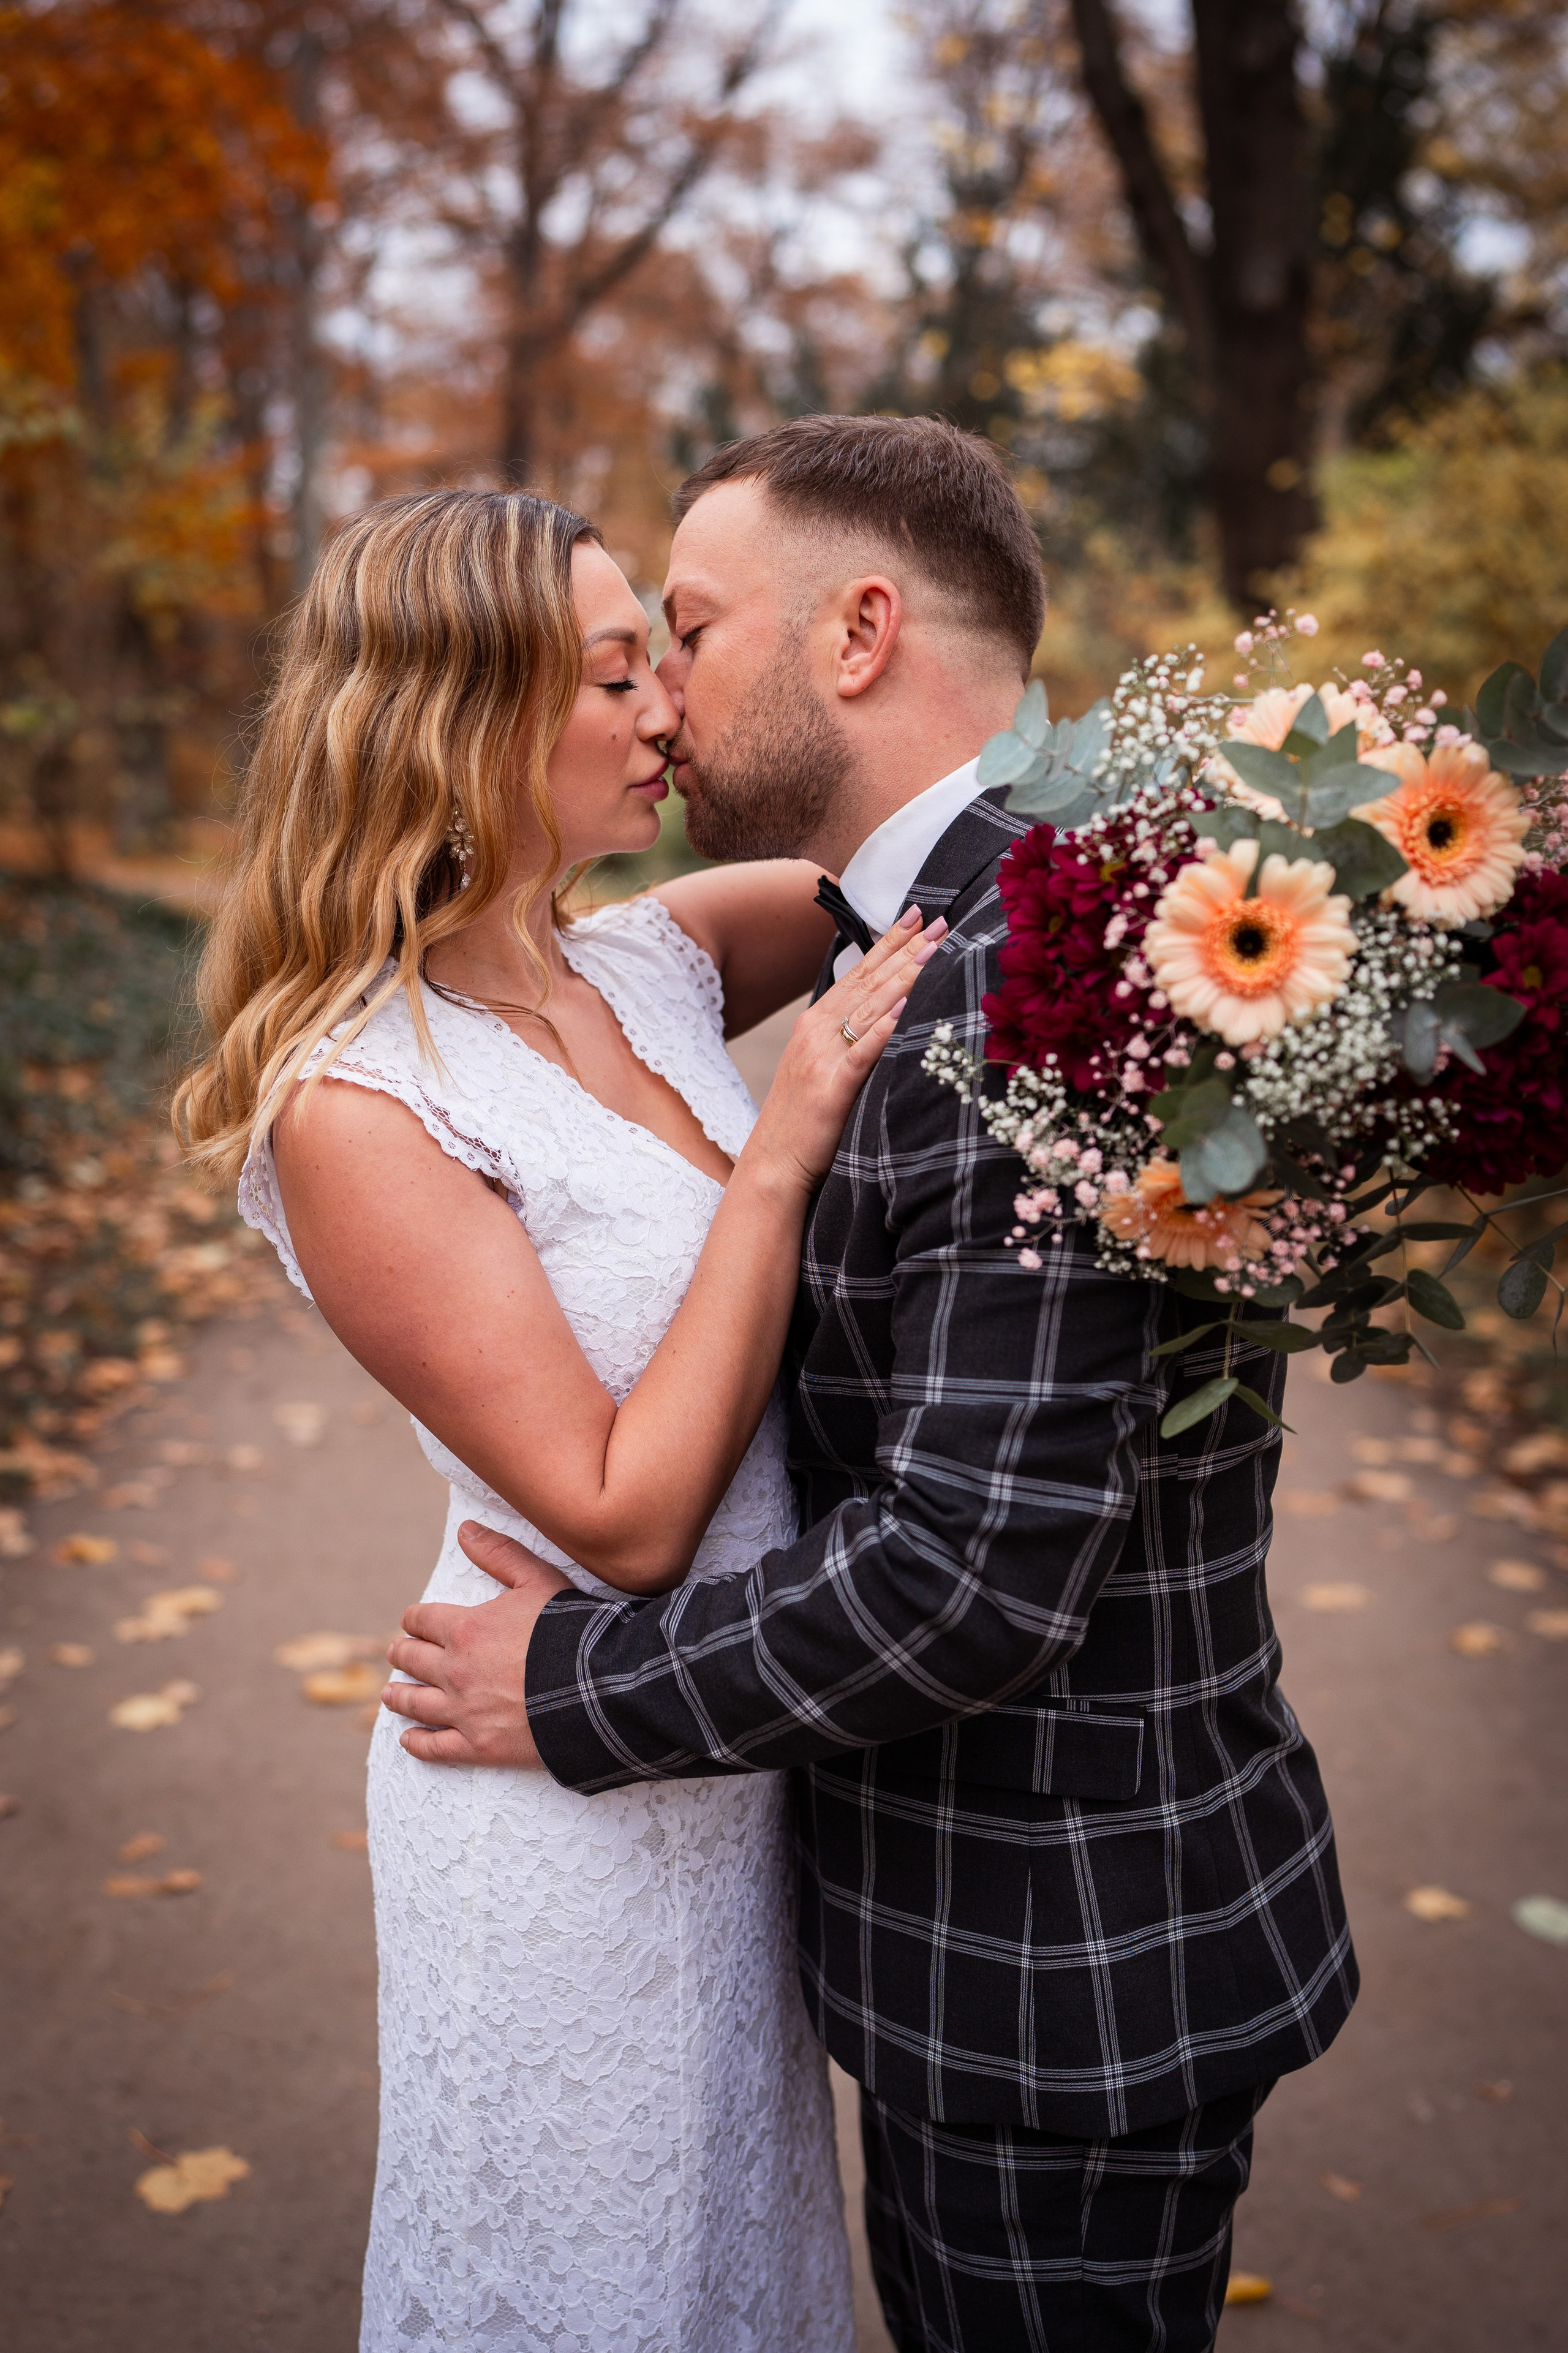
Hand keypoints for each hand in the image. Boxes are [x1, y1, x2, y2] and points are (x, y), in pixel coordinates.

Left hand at [381, 1520, 573, 1766]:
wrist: (595, 1688)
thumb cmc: (569, 1630)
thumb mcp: (538, 1579)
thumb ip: (500, 1553)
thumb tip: (466, 1530)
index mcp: (465, 1628)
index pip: (421, 1620)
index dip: (414, 1620)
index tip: (412, 1622)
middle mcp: (455, 1670)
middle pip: (412, 1660)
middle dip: (402, 1653)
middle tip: (397, 1653)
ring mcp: (463, 1710)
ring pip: (416, 1703)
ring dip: (399, 1696)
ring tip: (391, 1693)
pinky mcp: (478, 1745)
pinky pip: (435, 1746)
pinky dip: (417, 1743)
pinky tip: (408, 1739)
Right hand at [748, 906, 945, 1191]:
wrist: (775, 1163)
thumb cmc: (805, 1120)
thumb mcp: (824, 1068)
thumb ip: (850, 1040)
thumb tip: (888, 1015)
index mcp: (815, 1024)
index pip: (859, 974)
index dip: (889, 943)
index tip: (917, 916)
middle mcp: (816, 1031)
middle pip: (868, 982)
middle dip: (905, 948)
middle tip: (939, 920)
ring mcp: (822, 1057)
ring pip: (869, 1008)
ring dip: (903, 976)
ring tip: (934, 949)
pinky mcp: (832, 1088)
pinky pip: (863, 1052)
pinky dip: (885, 1028)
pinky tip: (905, 1007)